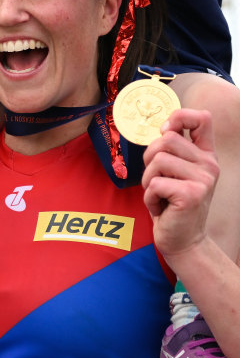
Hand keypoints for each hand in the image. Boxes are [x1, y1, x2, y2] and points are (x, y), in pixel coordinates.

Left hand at [142, 109, 218, 259]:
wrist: (182, 240)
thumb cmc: (171, 203)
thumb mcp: (174, 172)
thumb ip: (172, 149)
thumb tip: (164, 127)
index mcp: (206, 155)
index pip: (202, 118)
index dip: (180, 117)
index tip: (166, 132)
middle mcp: (209, 164)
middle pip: (167, 139)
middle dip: (150, 159)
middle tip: (157, 180)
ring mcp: (203, 179)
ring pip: (157, 160)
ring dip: (148, 180)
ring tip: (159, 195)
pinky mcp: (191, 195)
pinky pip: (154, 183)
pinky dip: (149, 197)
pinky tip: (161, 208)